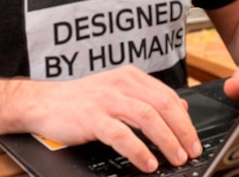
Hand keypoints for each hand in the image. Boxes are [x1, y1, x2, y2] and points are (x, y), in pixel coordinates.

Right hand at [24, 65, 201, 172]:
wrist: (44, 103)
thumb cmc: (81, 101)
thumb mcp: (117, 92)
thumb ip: (147, 97)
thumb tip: (180, 106)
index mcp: (130, 77)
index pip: (167, 95)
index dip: (185, 119)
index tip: (194, 138)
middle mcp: (120, 84)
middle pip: (162, 105)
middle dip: (181, 130)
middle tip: (191, 150)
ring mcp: (106, 100)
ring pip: (147, 117)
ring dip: (166, 140)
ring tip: (176, 157)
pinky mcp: (92, 117)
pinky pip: (122, 134)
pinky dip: (139, 150)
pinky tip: (148, 162)